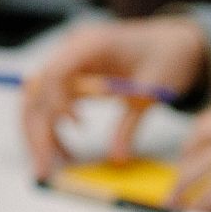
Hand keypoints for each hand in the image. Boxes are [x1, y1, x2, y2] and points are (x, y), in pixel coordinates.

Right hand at [21, 18, 209, 179]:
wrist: (173, 42)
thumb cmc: (165, 58)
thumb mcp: (152, 93)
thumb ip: (130, 125)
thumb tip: (116, 159)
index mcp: (90, 44)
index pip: (56, 73)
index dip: (57, 103)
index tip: (76, 128)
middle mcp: (72, 50)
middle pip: (37, 91)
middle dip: (37, 132)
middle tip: (44, 170)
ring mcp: (68, 63)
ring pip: (37, 101)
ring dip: (40, 135)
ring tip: (53, 166)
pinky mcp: (71, 78)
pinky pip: (50, 105)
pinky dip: (52, 130)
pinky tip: (65, 152)